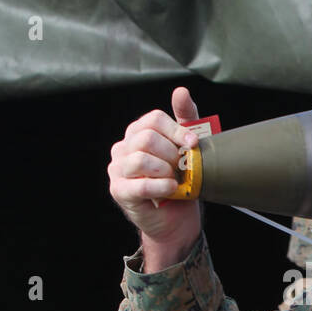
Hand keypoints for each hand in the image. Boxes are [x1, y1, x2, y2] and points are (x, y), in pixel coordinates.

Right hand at [109, 87, 204, 268]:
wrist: (176, 219)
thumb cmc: (180, 181)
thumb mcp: (187, 148)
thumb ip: (186, 120)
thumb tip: (181, 91)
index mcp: (138, 132)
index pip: (153, 119)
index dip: (177, 131)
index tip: (194, 143)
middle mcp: (123, 147)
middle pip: (147, 138)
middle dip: (171, 154)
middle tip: (182, 168)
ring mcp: (117, 169)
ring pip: (141, 159)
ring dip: (166, 171)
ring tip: (175, 180)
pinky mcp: (119, 191)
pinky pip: (139, 184)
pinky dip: (161, 186)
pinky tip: (172, 190)